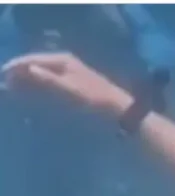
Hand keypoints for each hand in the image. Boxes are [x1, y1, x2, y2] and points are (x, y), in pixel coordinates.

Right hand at [2, 52, 130, 116]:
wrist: (120, 113)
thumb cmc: (95, 102)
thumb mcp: (70, 91)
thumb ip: (47, 80)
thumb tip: (26, 69)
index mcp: (62, 61)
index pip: (32, 60)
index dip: (16, 67)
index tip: (3, 77)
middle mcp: (65, 63)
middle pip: (36, 66)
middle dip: (20, 74)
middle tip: (7, 87)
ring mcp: (71, 74)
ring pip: (43, 74)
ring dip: (29, 81)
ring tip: (16, 91)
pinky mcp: (76, 86)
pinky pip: (51, 83)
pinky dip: (40, 87)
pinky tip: (36, 96)